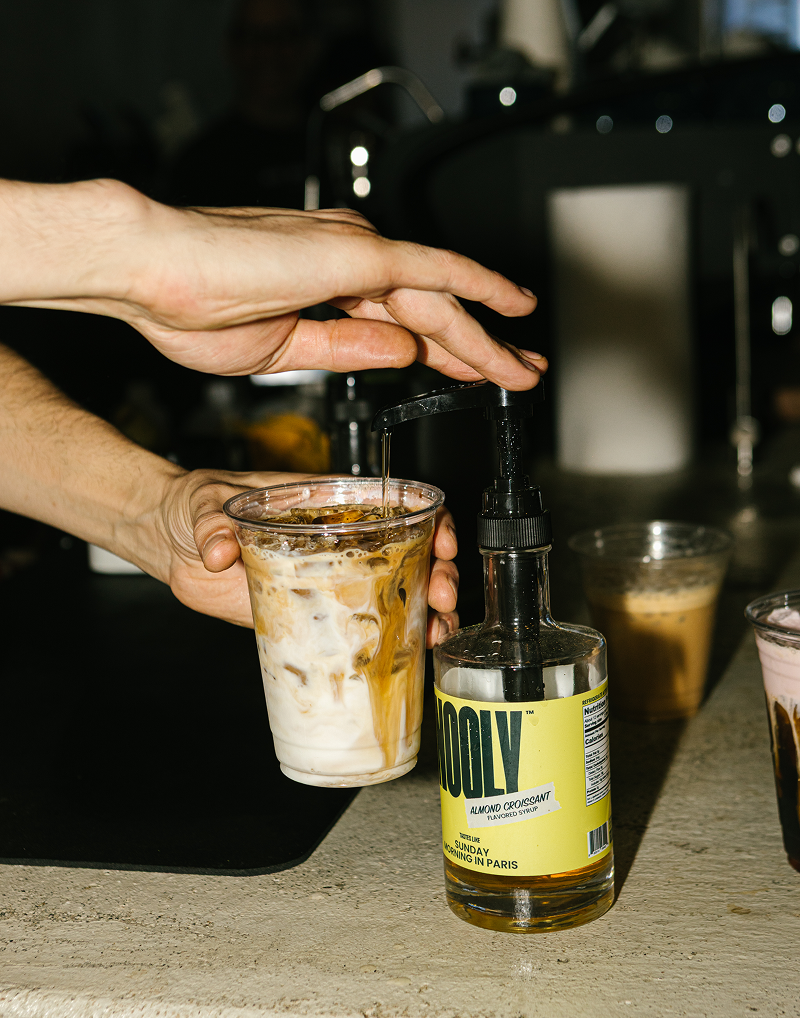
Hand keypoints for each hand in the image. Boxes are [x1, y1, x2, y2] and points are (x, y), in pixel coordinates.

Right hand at [5, 181, 546, 389]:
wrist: (150, 272)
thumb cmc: (189, 308)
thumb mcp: (286, 350)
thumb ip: (347, 347)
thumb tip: (398, 351)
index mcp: (326, 281)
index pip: (403, 321)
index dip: (442, 352)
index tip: (473, 373)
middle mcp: (349, 259)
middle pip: (433, 309)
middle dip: (480, 347)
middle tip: (520, 373)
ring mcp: (356, 251)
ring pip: (441, 299)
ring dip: (485, 337)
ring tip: (523, 370)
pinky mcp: (359, 252)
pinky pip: (437, 270)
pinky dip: (481, 284)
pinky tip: (515, 304)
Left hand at [160, 468, 458, 648]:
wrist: (170, 541)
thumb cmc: (196, 505)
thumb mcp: (206, 504)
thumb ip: (215, 525)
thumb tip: (219, 549)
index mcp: (325, 503)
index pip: (392, 504)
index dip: (428, 519)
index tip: (438, 539)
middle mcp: (336, 540)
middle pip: (408, 552)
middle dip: (438, 573)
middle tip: (443, 595)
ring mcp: (326, 578)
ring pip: (392, 593)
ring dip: (425, 613)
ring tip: (437, 633)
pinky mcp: (308, 613)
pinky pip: (355, 628)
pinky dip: (387, 643)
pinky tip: (408, 658)